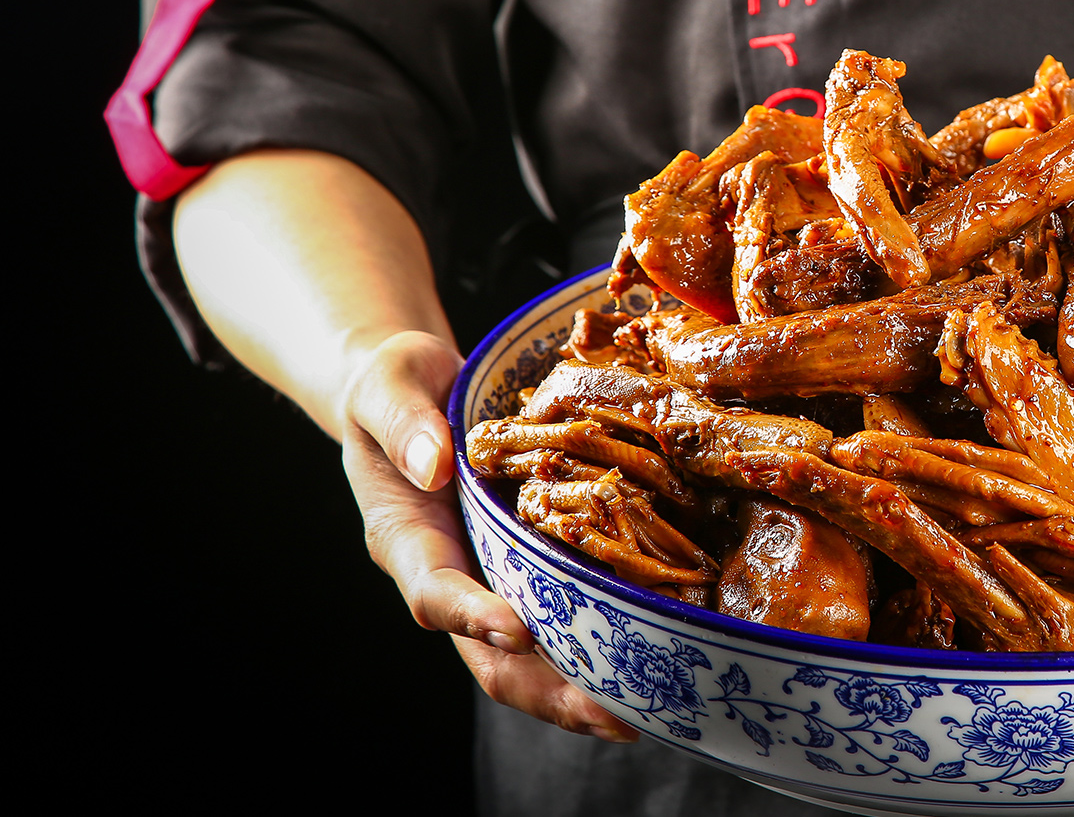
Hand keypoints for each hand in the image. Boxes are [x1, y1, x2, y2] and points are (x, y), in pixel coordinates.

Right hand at [341, 329, 640, 742]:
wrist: (413, 393)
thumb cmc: (393, 385)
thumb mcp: (387, 385)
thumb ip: (403, 422)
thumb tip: (435, 463)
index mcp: (408, 540)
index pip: (435, 592)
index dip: (474, 618)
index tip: (518, 631)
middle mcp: (453, 576)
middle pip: (494, 656)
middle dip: (550, 690)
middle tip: (613, 714)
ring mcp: (495, 579)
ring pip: (535, 657)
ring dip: (586, 689)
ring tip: (646, 713)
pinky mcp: (532, 569)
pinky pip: (566, 617)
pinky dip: (605, 645)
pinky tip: (659, 660)